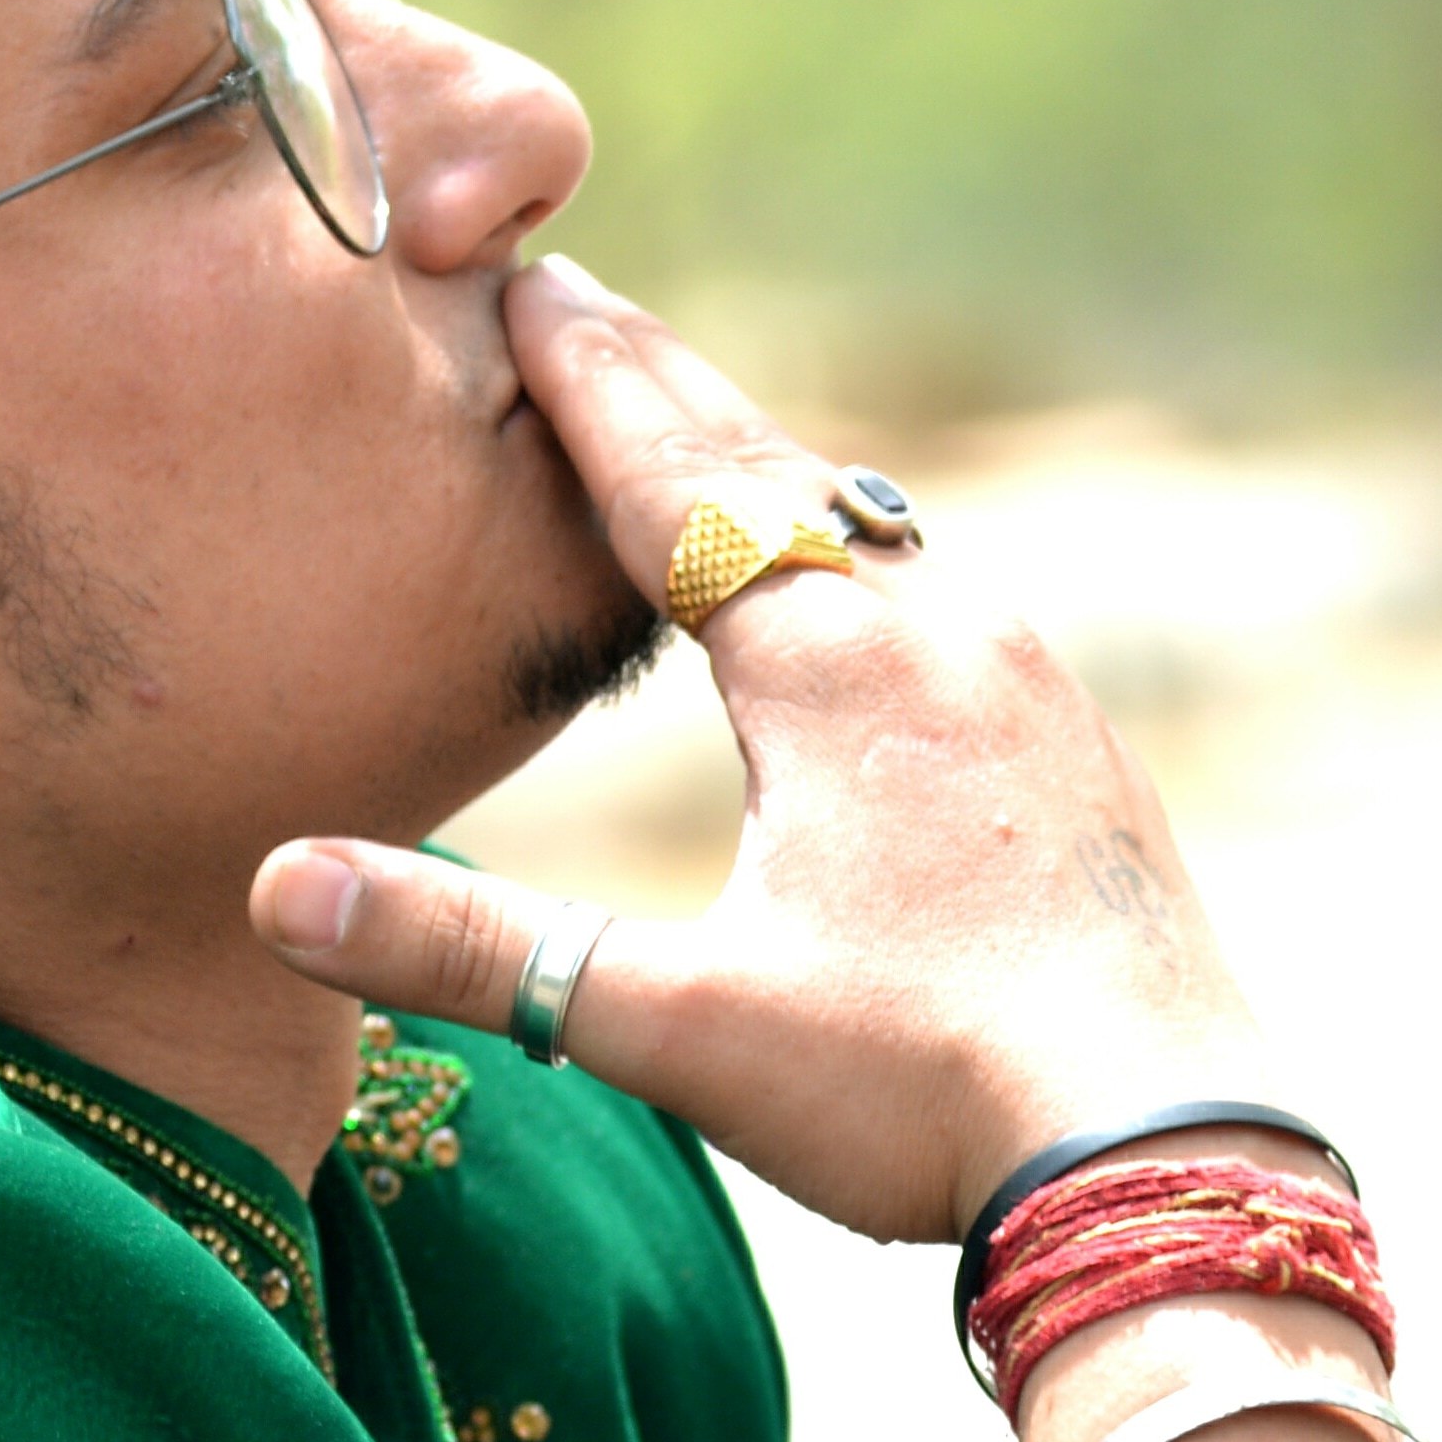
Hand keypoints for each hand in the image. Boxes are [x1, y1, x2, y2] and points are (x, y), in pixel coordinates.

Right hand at [251, 259, 1266, 1241]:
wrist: (1168, 1160)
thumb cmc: (928, 1091)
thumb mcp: (681, 1028)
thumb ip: (478, 953)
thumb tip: (273, 894)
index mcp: (835, 666)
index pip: (673, 482)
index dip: (586, 381)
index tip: (523, 281)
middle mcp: (945, 635)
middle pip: (778, 473)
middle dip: (668, 389)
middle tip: (585, 304)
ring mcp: (1035, 688)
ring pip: (875, 536)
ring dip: (775, 478)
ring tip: (704, 443)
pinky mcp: (1081, 756)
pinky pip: (946, 607)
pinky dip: (863, 566)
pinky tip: (866, 607)